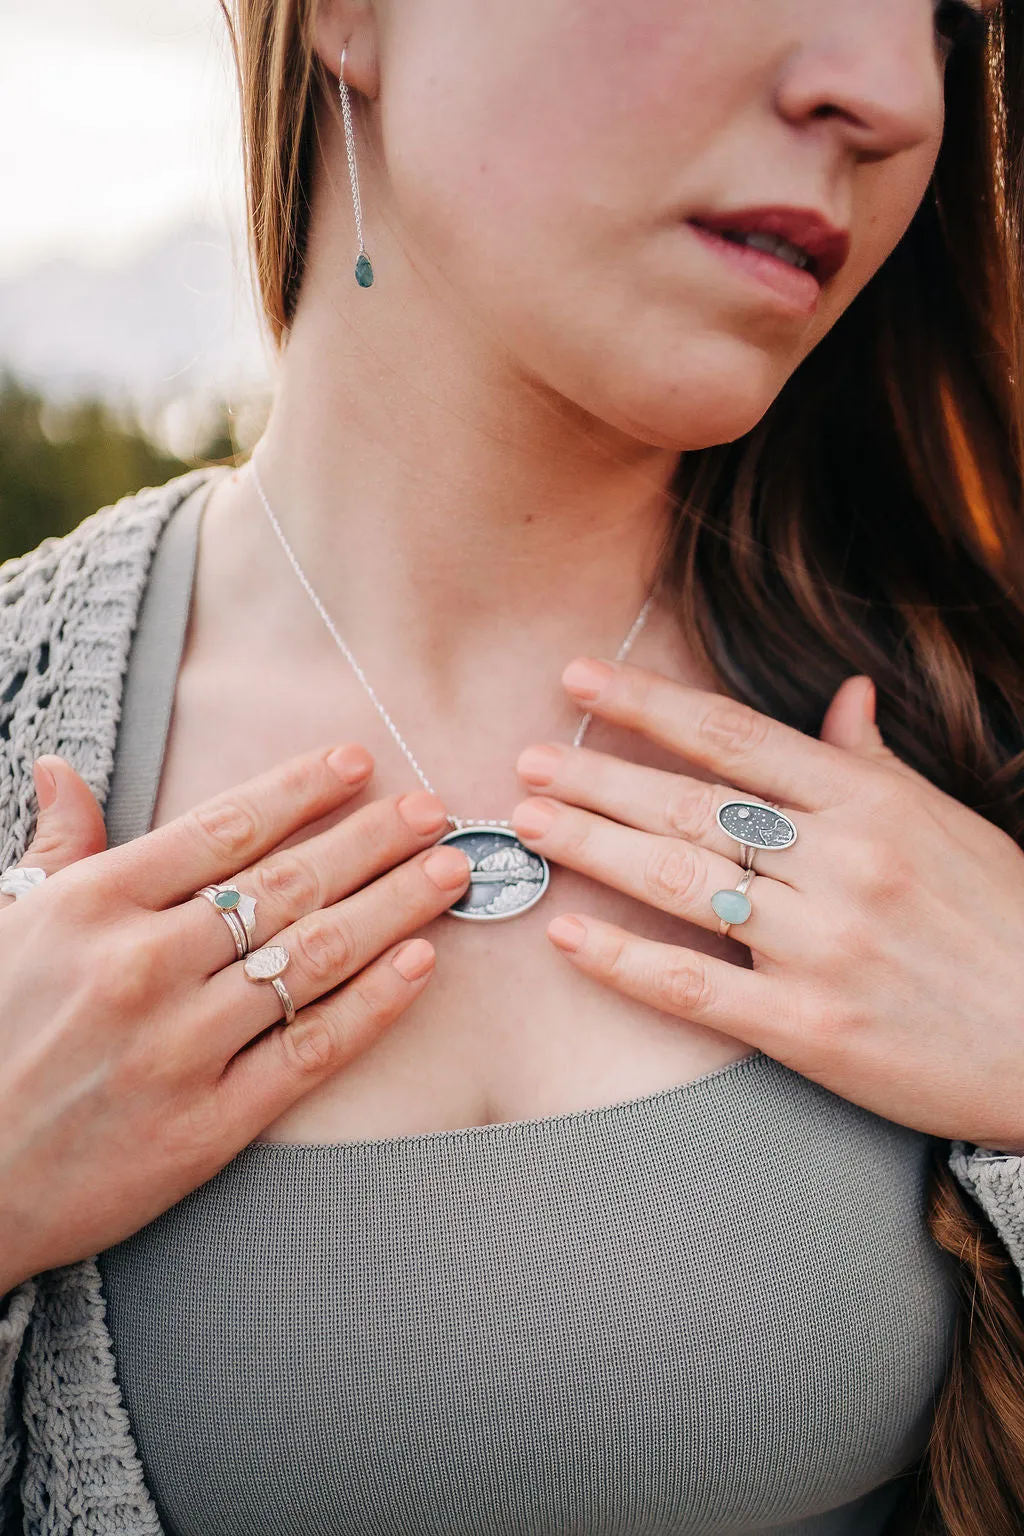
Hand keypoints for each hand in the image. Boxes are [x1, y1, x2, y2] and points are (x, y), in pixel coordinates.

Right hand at [0, 748, 469, 1292]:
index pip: (224, 828)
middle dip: (371, 838)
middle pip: (286, 883)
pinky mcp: (209, 1124)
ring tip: (450, 870)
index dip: (302, 789)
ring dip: (395, 905)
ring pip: (314, 956)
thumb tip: (64, 768)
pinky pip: (312, 1048)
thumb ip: (56, 848)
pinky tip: (421, 962)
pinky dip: (374, 1002)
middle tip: (431, 809)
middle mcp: (144, 965)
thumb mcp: (4, 928)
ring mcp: (181, 1047)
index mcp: (94, 906)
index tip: (360, 763)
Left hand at [510, 657, 1023, 1150]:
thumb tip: (845, 695)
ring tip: (528, 823)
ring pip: (681, 884)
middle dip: (599, 776)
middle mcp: (842, 864)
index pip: (735, 737)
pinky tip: (568, 936)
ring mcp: (822, 947)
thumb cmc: (1006, 925)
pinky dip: (624, 961)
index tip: (579, 679)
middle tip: (528, 760)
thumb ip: (879, 764)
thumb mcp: (953, 825)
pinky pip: (696, 988)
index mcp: (873, 805)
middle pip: (692, 806)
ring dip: (593, 848)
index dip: (648, 704)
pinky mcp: (810, 1029)